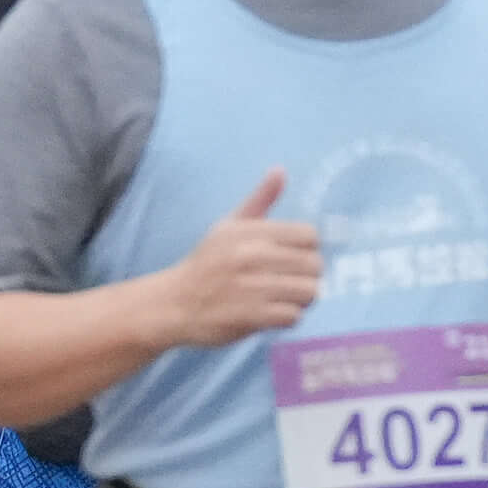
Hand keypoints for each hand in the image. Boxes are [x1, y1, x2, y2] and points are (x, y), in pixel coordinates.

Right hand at [160, 172, 324, 348]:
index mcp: (248, 231)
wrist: (173, 304)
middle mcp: (250, 255)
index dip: (306, 249)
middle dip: (307, 276)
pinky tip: (272, 314)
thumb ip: (260, 200)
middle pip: (314, 265)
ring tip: (284, 298)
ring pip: (308, 291)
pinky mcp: (250, 315)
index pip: (309, 236)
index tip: (290, 257)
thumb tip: (280, 170)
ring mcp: (250, 286)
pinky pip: (293, 316)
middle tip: (289, 282)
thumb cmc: (207, 263)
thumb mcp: (228, 225)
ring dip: (300, 299)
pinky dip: (287, 318)